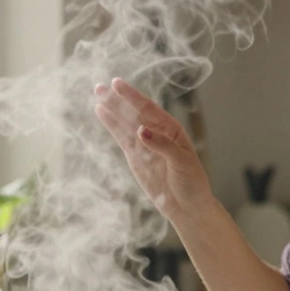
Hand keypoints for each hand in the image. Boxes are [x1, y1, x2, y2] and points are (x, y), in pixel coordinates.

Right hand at [93, 78, 211, 221]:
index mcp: (172, 129)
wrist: (187, 206)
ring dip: (112, 108)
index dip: (132, 96)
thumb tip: (140, 130)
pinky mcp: (135, 156)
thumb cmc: (192, 182)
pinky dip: (111, 124)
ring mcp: (144, 144)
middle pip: (134, 112)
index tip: (117, 84)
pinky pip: (121, 137)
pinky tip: (102, 112)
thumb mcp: (182, 162)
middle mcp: (157, 132)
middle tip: (99, 86)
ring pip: (125, 122)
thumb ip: (162, 145)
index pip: (148, 109)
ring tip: (97, 93)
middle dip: (118, 99)